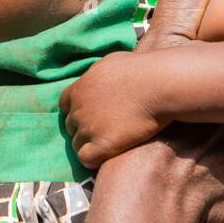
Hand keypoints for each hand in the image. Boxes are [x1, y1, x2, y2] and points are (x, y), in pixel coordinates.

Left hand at [61, 51, 164, 167]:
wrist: (159, 85)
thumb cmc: (141, 69)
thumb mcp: (111, 62)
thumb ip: (97, 73)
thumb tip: (96, 77)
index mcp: (79, 89)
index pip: (64, 105)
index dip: (76, 111)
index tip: (92, 115)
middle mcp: (79, 110)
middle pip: (70, 126)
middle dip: (83, 128)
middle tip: (105, 130)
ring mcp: (88, 128)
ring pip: (76, 144)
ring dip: (89, 145)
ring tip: (108, 145)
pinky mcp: (102, 145)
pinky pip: (86, 159)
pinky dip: (93, 160)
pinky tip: (107, 155)